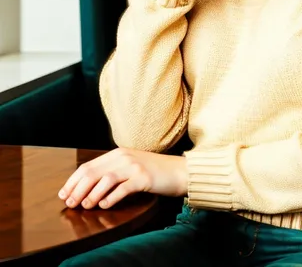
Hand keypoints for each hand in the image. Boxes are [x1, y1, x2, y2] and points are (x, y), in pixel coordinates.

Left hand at [58, 147, 187, 209]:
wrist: (179, 170)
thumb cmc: (153, 171)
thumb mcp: (130, 167)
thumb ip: (112, 172)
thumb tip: (88, 187)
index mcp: (117, 153)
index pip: (88, 165)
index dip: (73, 180)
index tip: (63, 194)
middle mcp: (123, 157)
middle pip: (92, 172)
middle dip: (77, 188)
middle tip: (70, 203)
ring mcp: (134, 166)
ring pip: (105, 179)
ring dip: (91, 194)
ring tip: (84, 206)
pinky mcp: (143, 177)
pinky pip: (122, 188)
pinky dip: (111, 198)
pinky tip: (104, 205)